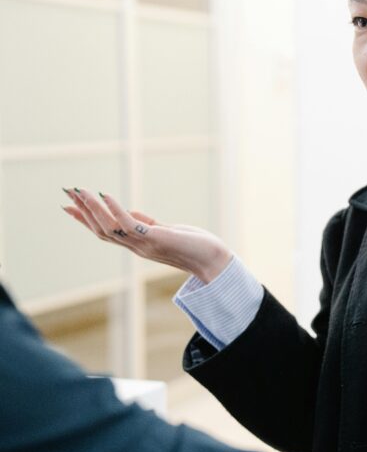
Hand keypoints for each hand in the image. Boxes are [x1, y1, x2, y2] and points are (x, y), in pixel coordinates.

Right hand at [61, 188, 231, 283]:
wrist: (214, 260)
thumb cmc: (194, 245)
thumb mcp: (165, 231)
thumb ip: (146, 224)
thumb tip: (129, 212)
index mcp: (137, 245)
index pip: (105, 232)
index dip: (85, 219)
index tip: (67, 206)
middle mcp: (137, 247)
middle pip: (101, 230)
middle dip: (83, 211)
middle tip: (67, 191)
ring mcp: (145, 244)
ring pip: (110, 227)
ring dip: (93, 208)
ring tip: (80, 191)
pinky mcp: (157, 238)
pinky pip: (130, 225)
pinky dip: (116, 210)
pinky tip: (105, 195)